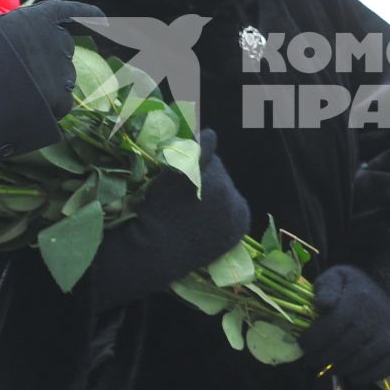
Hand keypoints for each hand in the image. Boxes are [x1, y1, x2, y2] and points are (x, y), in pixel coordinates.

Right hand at [0, 0, 103, 117]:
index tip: (103, 17)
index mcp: (37, 19)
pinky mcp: (61, 97)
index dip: (86, 14)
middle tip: (24, 73)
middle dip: (50, 60)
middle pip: (63, 49)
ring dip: (48, 85)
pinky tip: (36, 115)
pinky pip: (60, 104)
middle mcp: (56, 40)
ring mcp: (62, 69)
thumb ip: (8, 34)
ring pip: (63, 78)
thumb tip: (13, 43)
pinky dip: (51, 110)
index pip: (68, 12)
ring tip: (17, 96)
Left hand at [81, 129, 249, 307]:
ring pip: (208, 162)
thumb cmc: (172, 251)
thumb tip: (221, 194)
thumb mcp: (208, 240)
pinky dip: (204, 142)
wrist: (149, 253)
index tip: (193, 204)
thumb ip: (219, 216)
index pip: (230, 196)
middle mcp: (234, 199)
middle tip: (178, 197)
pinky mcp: (195, 169)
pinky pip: (204, 148)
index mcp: (240, 219)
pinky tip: (201, 136)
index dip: (210, 196)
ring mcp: (216, 183)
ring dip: (191, 167)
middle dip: (202, 180)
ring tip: (171, 188)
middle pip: (221, 176)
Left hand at [301, 264, 389, 384]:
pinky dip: (361, 377)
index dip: (312, 341)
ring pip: (357, 362)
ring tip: (327, 368)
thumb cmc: (354, 288)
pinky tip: (350, 373)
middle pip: (341, 349)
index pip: (330, 328)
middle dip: (321, 358)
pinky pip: (378, 371)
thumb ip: (326, 287)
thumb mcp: (337, 277)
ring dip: (338, 369)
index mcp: (359, 299)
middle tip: (310, 361)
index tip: (302, 344)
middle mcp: (377, 319)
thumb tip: (322, 305)